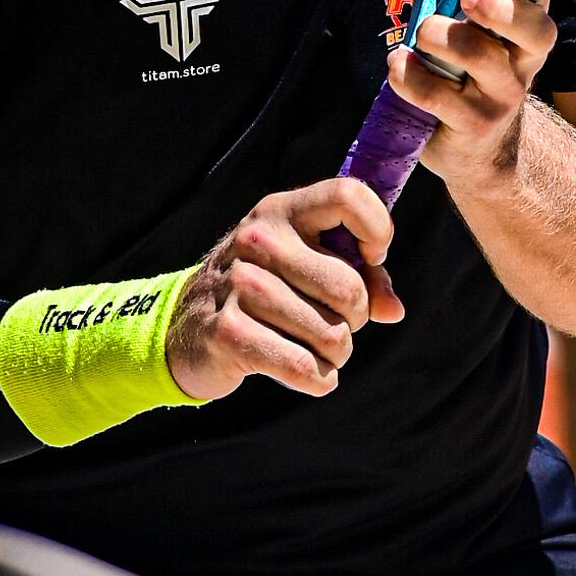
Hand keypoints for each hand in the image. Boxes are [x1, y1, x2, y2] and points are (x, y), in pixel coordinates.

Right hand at [167, 178, 402, 402]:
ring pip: (331, 335)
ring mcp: (239, 286)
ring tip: (319, 350)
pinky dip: (318, 379)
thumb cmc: (264, 293)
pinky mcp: (229, 333)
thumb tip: (392, 309)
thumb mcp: (304, 266)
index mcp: (281, 211)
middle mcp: (257, 240)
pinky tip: (312, 375)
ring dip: (336, 354)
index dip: (377, 229)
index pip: (348, 195)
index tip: (372, 257)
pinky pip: (303, 367)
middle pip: (349, 287)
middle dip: (356, 317)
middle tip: (338, 323)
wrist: (183, 329)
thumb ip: (360, 276)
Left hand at [380, 0, 557, 191]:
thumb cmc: (449, 43)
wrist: (467, 139)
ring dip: (441, 37)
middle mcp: (526, 53)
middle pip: (536, 29)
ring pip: (482, 58)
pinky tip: (398, 66)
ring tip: (419, 34)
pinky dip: (409, 76)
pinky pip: (440, 96)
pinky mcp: (476, 124)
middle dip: (503, 11)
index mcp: (526, 11)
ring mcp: (505, 91)